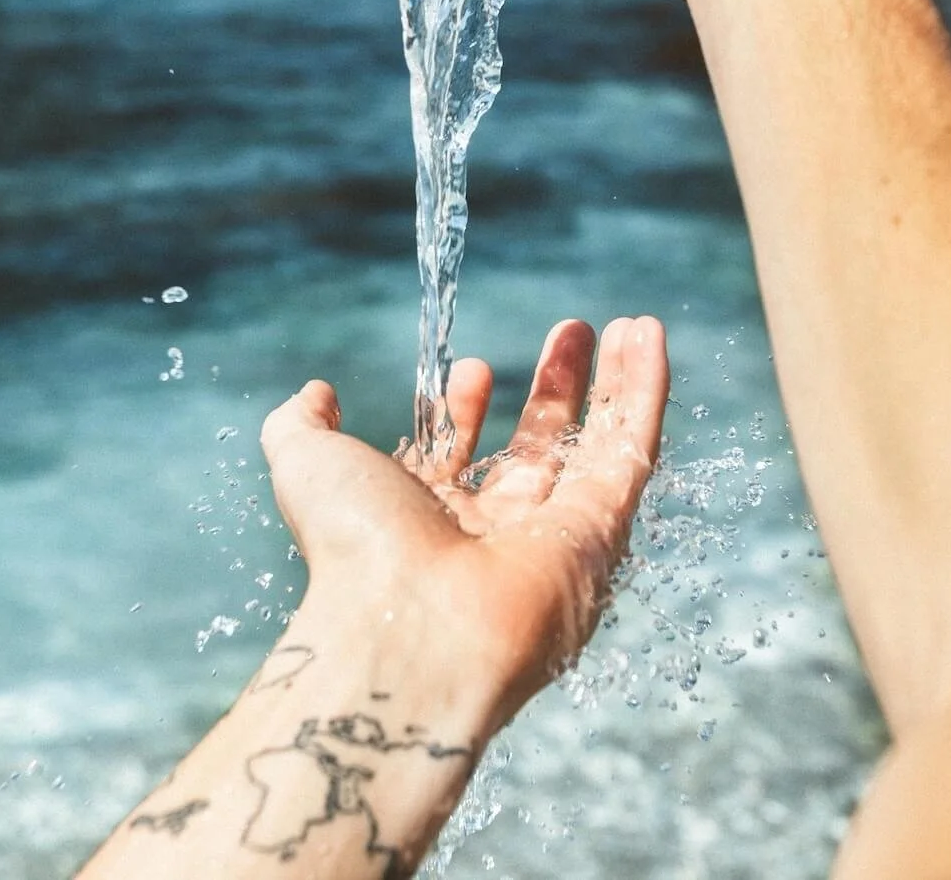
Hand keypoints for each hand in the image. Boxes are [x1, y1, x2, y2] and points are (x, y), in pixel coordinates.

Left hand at [260, 316, 668, 726]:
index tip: (472, 365)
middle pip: (538, 446)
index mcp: (429, 524)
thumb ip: (300, 425)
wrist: (408, 626)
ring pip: (596, 443)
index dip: (465, 408)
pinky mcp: (602, 532)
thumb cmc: (353, 549)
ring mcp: (554, 537)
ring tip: (629, 324)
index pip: (459, 457)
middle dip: (554, 387)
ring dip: (614, 381)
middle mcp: (495, 534)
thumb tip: (315, 392)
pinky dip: (645, 390)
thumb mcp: (308, 466)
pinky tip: (650, 337)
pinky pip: (632, 449)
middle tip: (572, 331)